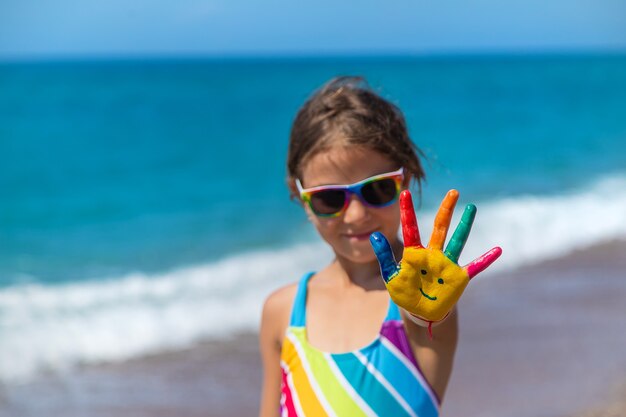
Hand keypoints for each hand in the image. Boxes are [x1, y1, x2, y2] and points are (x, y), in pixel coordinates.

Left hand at [370, 189, 501, 323]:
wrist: (420, 313)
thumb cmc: (404, 293)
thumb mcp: (390, 276)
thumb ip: (384, 256)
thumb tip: (373, 235)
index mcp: (414, 253)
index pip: (410, 228)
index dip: (407, 211)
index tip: (404, 193)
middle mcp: (433, 254)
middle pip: (440, 227)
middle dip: (446, 210)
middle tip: (453, 191)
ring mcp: (447, 264)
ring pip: (458, 240)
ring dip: (465, 225)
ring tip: (472, 208)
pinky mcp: (458, 277)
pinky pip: (475, 266)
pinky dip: (486, 259)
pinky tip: (498, 249)